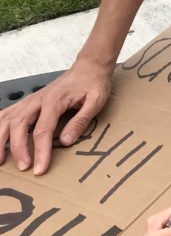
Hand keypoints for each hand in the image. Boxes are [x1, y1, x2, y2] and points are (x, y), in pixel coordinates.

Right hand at [0, 58, 111, 174]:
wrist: (88, 66)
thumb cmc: (93, 83)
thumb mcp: (96, 101)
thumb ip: (80, 121)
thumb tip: (66, 142)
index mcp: (54, 101)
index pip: (43, 130)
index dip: (40, 151)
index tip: (40, 169)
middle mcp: (37, 99)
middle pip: (19, 125)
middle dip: (18, 148)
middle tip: (23, 167)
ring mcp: (30, 100)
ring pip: (6, 119)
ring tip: (0, 160)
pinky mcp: (27, 102)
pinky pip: (6, 113)